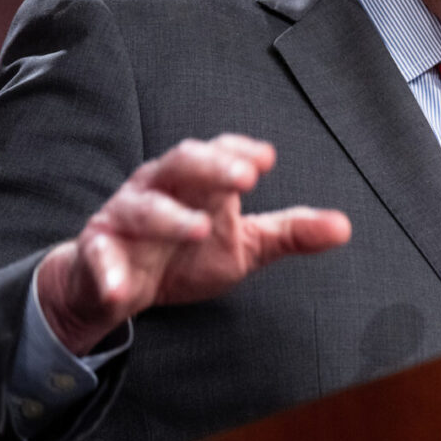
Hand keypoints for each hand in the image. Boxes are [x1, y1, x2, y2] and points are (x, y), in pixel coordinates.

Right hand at [36, 134, 350, 353]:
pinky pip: (99, 257)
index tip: (267, 160)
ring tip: (199, 228)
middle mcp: (160, 188)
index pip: (219, 152)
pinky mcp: (96, 252)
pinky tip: (123, 289)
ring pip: (145, 207)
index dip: (240, 152)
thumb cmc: (185, 254)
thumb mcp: (244, 244)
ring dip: (171, 217)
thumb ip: (290, 233)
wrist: (116, 286)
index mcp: (197, 180)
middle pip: (182, 161)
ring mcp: (125, 218)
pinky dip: (109, 271)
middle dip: (212, 165)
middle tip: (244, 177)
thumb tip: (344, 227)